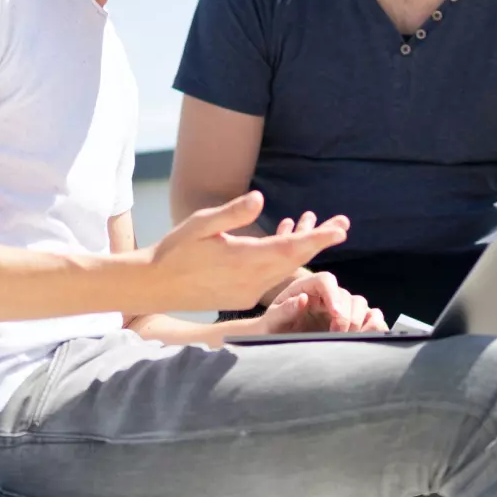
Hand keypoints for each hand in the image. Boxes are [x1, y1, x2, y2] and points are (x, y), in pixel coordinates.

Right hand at [147, 192, 347, 311]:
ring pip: (285, 270)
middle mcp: (251, 280)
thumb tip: (261, 198)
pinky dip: (283, 260)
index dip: (318, 238)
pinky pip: (272, 278)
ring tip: (318, 227)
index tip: (341, 230)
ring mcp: (249, 293)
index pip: (290, 248)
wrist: (155, 286)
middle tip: (342, 225)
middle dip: (319, 242)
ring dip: (301, 249)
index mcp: (243, 259)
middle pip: (295, 260)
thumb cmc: (175, 250)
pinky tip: (286, 240)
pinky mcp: (244, 298)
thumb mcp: (201, 224)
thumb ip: (233, 213)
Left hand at [267, 263, 386, 333]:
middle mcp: (326, 294)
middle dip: (346, 315)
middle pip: (346, 295)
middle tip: (337, 334)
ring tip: (345, 338)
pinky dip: (373, 324)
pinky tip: (364, 336)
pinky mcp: (351, 321)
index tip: (336, 315)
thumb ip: (284, 310)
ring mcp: (340, 307)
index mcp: (306, 287)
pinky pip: (370, 316)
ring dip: (358, 321)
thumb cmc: (272, 329)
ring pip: (360, 304)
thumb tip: (302, 299)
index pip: (325, 280)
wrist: (278, 342)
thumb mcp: (271, 321)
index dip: (333, 295)